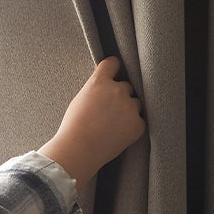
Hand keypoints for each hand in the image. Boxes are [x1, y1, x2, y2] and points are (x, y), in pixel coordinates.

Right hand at [39, 55, 145, 187]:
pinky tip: (117, 133)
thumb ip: (95, 89)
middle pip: (126, 86)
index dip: (113, 68)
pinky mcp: (138, 124)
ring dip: (128, 109)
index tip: (114, 73)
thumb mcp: (79, 99)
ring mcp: (129, 107)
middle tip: (108, 110)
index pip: (113, 63)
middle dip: (119, 95)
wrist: (79, 150)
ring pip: (135, 103)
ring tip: (112, 124)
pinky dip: (131, 126)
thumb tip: (105, 86)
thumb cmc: (74, 127)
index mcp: (99, 82)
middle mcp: (117, 90)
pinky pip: (139, 121)